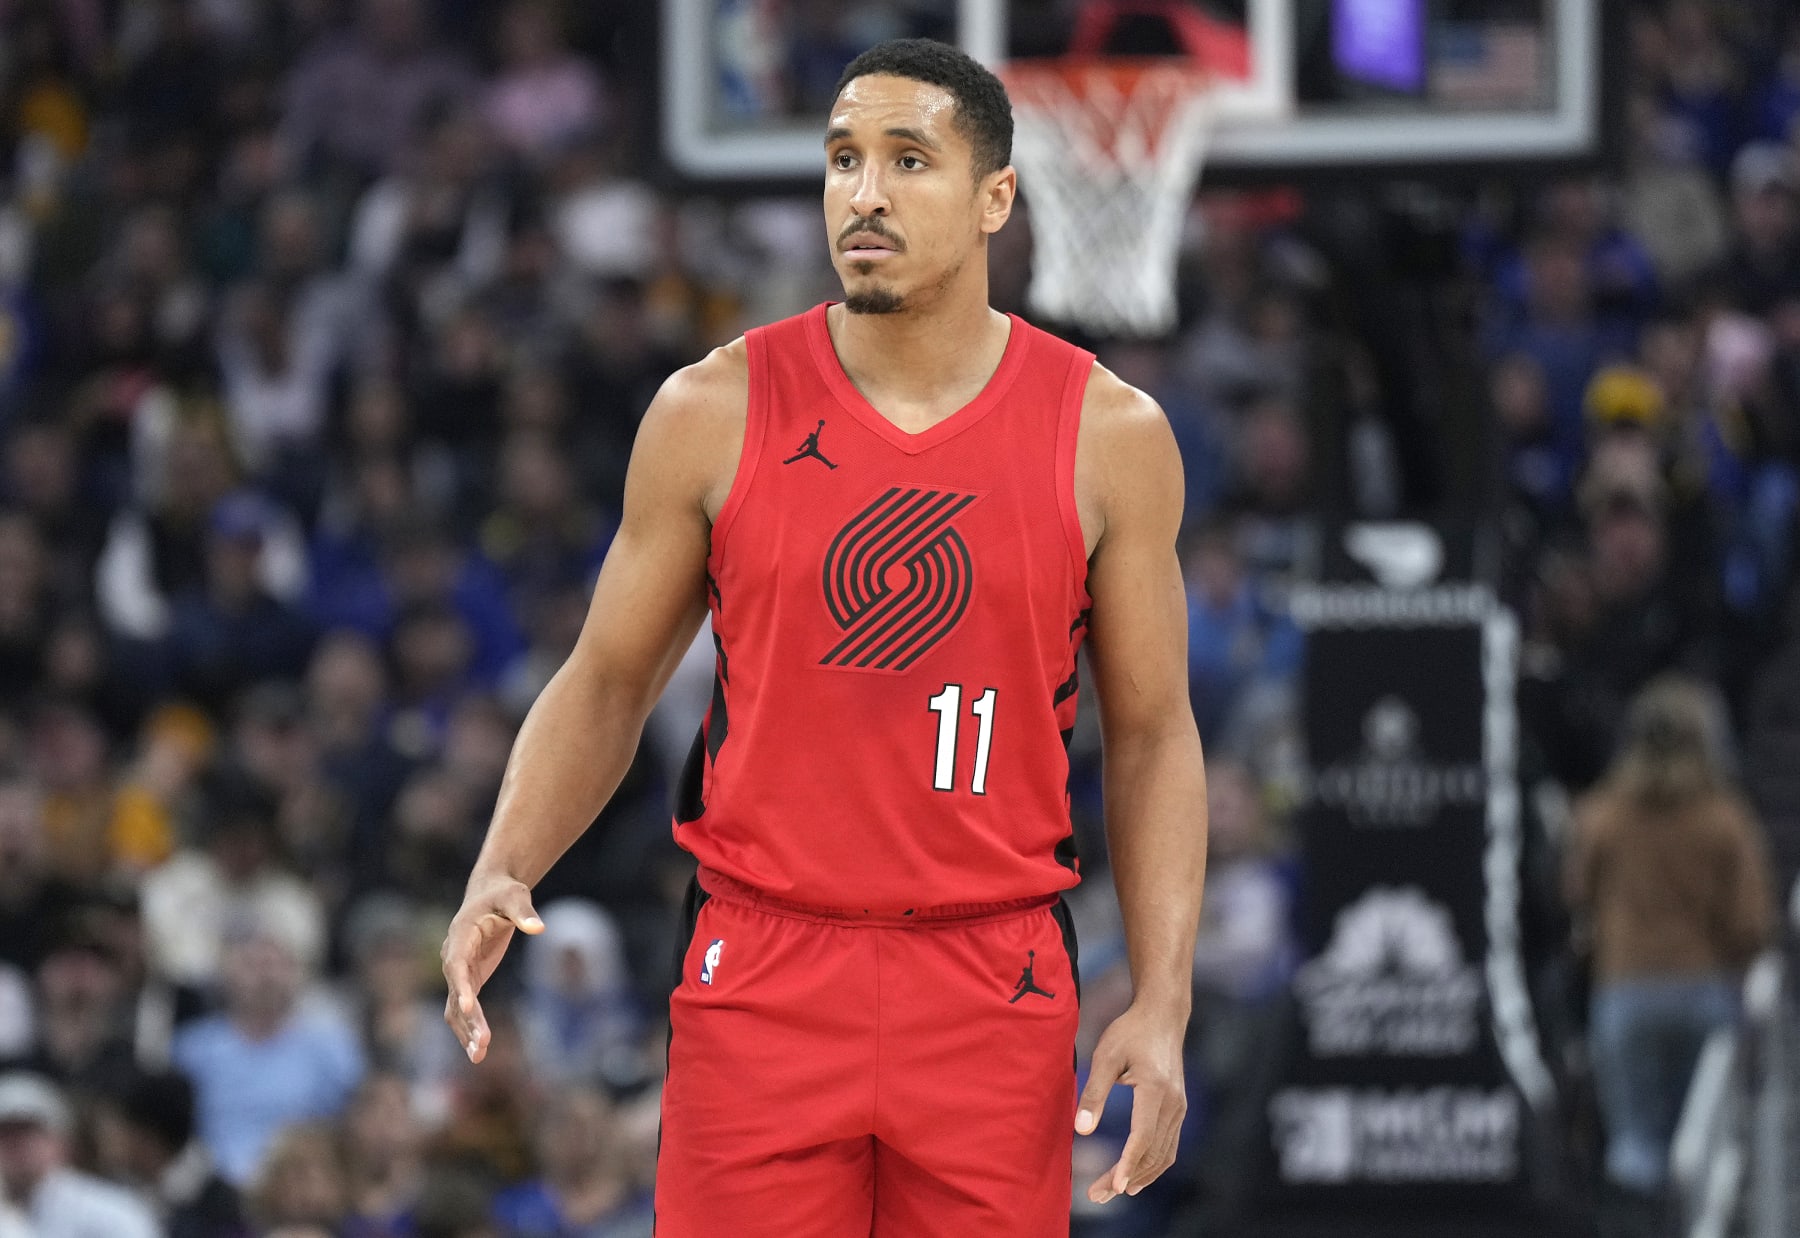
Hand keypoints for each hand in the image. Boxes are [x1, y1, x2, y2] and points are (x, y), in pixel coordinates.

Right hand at [441, 876, 543, 1062]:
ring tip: (479, 1056)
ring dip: (465, 1031)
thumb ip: (524, 912)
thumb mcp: (515, 896)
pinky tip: (479, 1048)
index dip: (460, 986)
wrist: (491, 892)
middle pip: (456, 993)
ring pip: (456, 1007)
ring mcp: (458, 970)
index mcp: (460, 935)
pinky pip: (464, 1007)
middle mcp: (453, 956)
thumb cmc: (503, 892)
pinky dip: (470, 1026)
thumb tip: (539, 928)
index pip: (457, 965)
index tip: (467, 1007)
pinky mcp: (468, 979)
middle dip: (468, 1019)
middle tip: (482, 1044)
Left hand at [1074, 999, 1187, 1203]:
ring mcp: (1179, 1107)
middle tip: (1096, 1196)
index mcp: (1155, 1089)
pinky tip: (1134, 1175)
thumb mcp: (1105, 1056)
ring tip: (1110, 1191)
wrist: (1162, 1016)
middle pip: (1152, 1152)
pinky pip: (1169, 1146)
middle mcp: (1173, 1103)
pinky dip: (1152, 1165)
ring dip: (1139, 1176)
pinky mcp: (1178, 1109)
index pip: (1143, 1137)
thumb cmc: (1130, 1032)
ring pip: (1163, 1154)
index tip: (1112, 1188)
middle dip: (1125, 1177)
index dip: (1127, 1165)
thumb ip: (1094, 1093)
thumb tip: (1081, 1130)